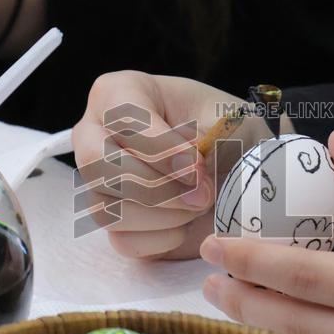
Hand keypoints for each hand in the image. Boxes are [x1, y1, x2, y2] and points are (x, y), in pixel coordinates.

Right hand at [73, 71, 270, 259]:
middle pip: (98, 165)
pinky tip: (186, 222)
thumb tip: (184, 172)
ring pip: (106, 209)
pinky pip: (122, 240)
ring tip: (200, 204)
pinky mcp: (114, 219)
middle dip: (158, 188)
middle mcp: (95, 135)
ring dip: (164, 215)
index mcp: (118, 93)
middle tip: (204, 194)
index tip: (198, 169)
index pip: (121, 119)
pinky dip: (162, 238)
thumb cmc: (226, 130)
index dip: (160, 149)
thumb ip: (204, 138)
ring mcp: (97, 180)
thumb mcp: (224, 120)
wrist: (238, 163)